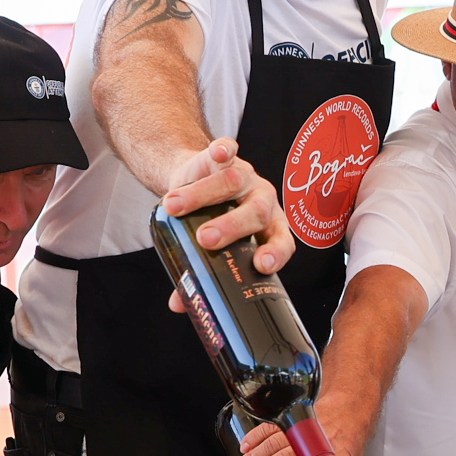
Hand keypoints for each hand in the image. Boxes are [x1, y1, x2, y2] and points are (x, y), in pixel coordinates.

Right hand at [163, 142, 292, 274]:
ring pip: (230, 182)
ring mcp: (246, 177)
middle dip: (230, 227)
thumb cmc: (211, 221)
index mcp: (268, 229)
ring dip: (200, 196)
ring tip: (173, 207)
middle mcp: (262, 202)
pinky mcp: (227, 156)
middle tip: (206, 239)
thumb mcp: (208, 248)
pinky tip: (218, 154)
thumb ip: (199, 273)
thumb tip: (180, 305)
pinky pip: (226, 151)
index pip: (282, 243)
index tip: (261, 265)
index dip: (275, 254)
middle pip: (254, 213)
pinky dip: (222, 151)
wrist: (198, 180)